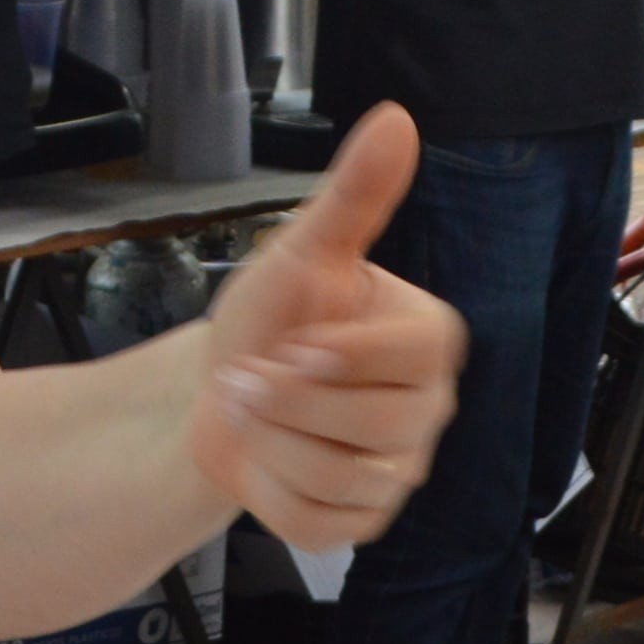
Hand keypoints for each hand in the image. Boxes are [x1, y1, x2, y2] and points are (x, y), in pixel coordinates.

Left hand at [187, 104, 463, 549]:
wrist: (216, 390)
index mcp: (428, 340)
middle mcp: (427, 409)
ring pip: (342, 475)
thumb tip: (396, 121)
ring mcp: (398, 472)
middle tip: (253, 374)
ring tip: (255, 411)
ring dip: (271, 440)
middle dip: (290, 399)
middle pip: (379, 422)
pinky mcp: (361, 522)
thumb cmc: (269, 318)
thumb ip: (355, 194)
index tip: (295, 342)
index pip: (420, 354)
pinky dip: (269, 490)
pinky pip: (319, 521)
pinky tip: (265, 458)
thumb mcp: (302, 250)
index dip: (346, 354)